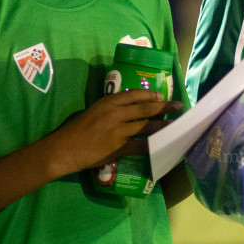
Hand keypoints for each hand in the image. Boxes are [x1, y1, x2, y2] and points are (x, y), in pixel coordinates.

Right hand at [52, 89, 182, 172]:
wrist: (64, 149)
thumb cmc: (74, 129)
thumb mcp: (92, 111)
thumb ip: (109, 109)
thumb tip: (127, 109)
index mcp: (108, 103)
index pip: (134, 95)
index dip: (151, 95)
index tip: (162, 96)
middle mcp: (116, 114)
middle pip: (146, 108)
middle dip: (165, 107)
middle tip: (179, 106)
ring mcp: (119, 131)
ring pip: (147, 126)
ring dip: (164, 125)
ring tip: (177, 124)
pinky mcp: (119, 147)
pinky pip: (141, 146)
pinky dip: (152, 146)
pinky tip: (163, 145)